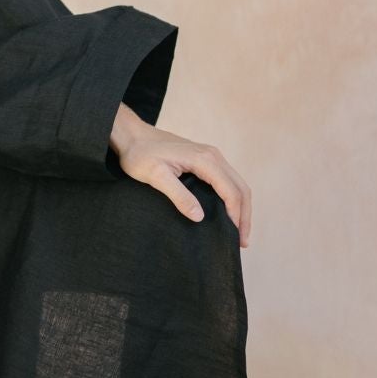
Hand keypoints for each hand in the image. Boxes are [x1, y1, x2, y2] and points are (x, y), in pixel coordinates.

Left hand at [110, 109, 251, 245]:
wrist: (132, 135)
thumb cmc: (140, 154)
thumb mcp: (156, 176)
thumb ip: (179, 195)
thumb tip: (200, 217)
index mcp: (204, 160)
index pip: (231, 191)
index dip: (236, 216)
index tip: (235, 237)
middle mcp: (213, 155)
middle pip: (240, 188)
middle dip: (244, 216)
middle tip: (243, 241)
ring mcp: (211, 156)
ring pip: (237, 183)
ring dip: (241, 207)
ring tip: (239, 232)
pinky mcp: (205, 159)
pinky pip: (227, 180)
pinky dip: (233, 197)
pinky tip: (229, 213)